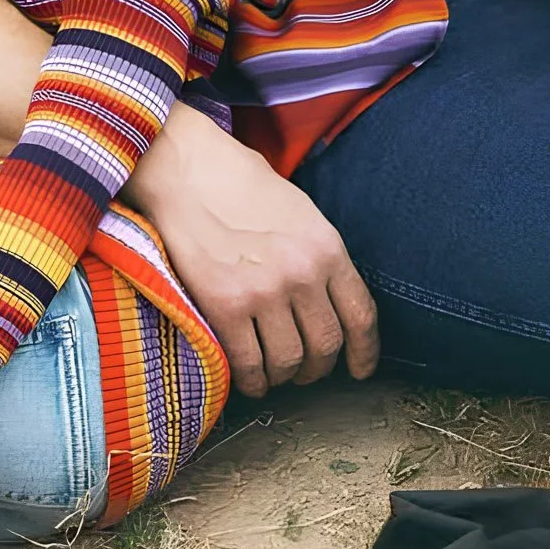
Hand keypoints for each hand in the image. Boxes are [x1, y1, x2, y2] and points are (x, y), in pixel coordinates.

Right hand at [123, 102, 378, 394]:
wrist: (184, 168)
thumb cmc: (237, 183)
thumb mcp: (298, 211)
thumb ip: (318, 255)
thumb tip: (328, 301)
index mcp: (326, 246)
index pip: (361, 316)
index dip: (364, 352)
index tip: (358, 370)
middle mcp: (302, 272)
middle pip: (326, 345)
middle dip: (317, 368)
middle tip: (303, 371)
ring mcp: (264, 290)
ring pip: (289, 361)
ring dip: (283, 376)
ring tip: (273, 374)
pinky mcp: (225, 304)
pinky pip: (249, 362)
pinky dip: (252, 380)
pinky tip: (249, 379)